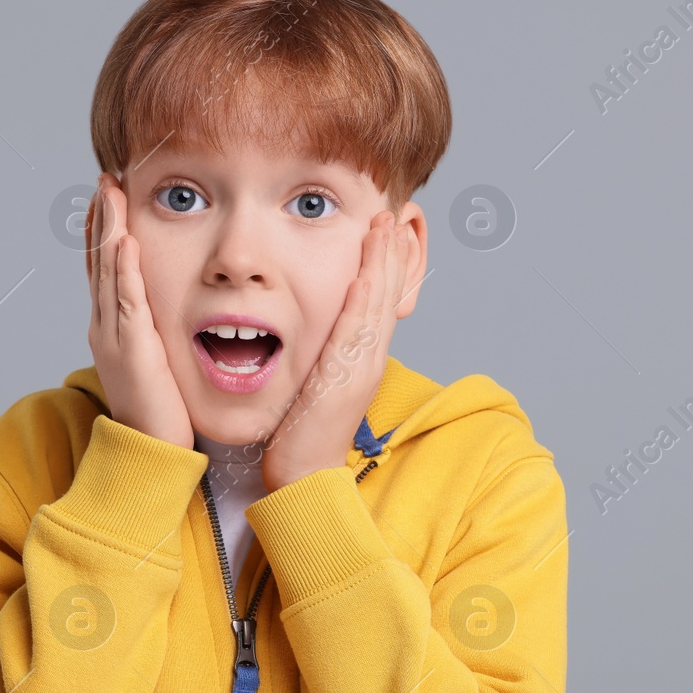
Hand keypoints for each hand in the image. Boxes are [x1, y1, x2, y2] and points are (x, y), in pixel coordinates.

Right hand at [84, 172, 194, 449]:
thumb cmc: (160, 411)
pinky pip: (127, 302)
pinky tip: (125, 242)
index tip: (108, 197)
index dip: (104, 230)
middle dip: (101, 218)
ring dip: (108, 229)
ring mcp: (114, 336)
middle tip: (104, 180)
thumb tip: (166, 314)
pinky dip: (124, 270)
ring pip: (107, 272)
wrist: (149, 450)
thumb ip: (157, 333)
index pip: (104, 268)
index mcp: (112, 327)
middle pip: (99, 260)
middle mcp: (106, 326)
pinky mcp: (132, 349)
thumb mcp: (156, 360)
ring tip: (109, 192)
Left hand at [259, 211, 411, 492]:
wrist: (304, 477)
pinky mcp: (344, 382)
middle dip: (389, 254)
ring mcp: (360, 370)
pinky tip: (363, 276)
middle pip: (387, 298)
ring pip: (377, 309)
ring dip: (381, 266)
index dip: (385, 265)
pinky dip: (362, 304)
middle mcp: (368, 361)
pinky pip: (356, 335)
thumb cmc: (302, 435)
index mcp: (362, 360)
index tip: (384, 232)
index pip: (379, 303)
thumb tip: (316, 335)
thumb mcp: (315, 384)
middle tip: (390, 216)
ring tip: (383, 230)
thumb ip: (321, 355)